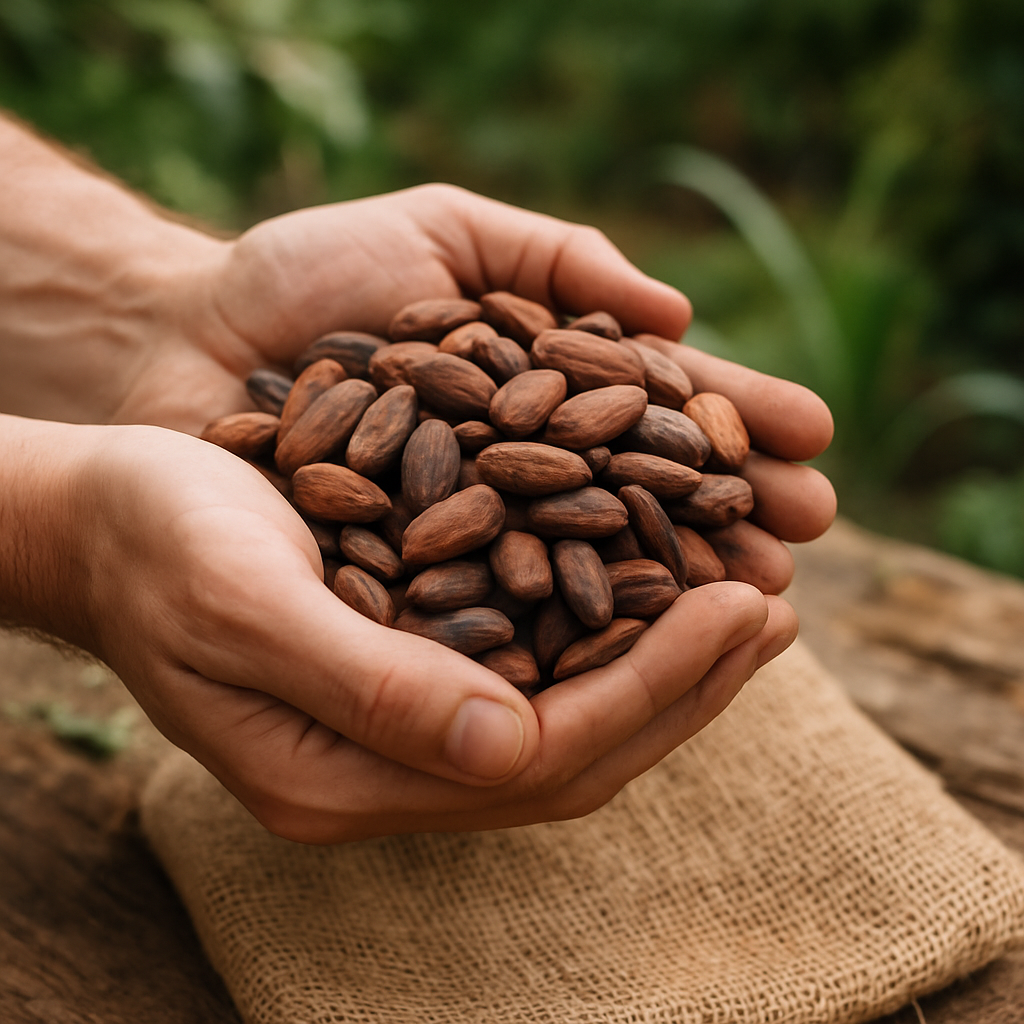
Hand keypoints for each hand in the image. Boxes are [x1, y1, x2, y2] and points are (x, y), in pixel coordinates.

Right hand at [67, 421, 796, 842]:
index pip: (541, 757)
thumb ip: (367, 685)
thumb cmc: (154, 545)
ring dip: (662, 658)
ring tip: (748, 599)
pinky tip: (655, 575)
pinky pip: (533, 660)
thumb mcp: (245, 605)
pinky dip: (606, 622)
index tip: (740, 606)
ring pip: (566, 709)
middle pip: (575, 748)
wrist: (104, 515)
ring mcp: (400, 722)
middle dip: (685, 683)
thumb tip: (509, 748)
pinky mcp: (406, 666)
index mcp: (343, 776)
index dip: (652, 686)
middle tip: (775, 607)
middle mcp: (385, 766)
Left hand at [114, 183, 835, 590]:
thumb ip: (552, 257)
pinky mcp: (412, 606)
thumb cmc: (304, 279)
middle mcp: (516, 478)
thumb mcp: (438, 233)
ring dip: (680, 591)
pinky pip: (504, 629)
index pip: (651, 410)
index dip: (727, 422)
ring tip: (761, 600)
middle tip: (809, 531)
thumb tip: (677, 310)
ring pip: (591, 578)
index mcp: (534, 392)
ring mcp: (468, 547)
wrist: (182, 340)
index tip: (809, 437)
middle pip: (640, 502)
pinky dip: (575, 642)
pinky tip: (645, 654)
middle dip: (728, 513)